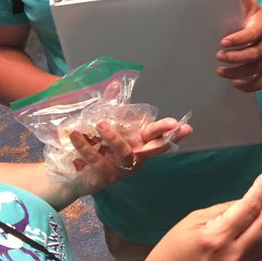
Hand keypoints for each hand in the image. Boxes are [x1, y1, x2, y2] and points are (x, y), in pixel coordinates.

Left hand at [68, 115, 192, 194]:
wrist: (75, 175)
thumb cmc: (98, 147)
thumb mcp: (106, 124)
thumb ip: (111, 105)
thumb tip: (116, 84)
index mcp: (138, 143)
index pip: (159, 136)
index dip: (173, 132)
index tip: (185, 125)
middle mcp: (135, 158)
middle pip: (153, 148)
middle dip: (165, 137)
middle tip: (173, 125)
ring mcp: (121, 169)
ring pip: (124, 153)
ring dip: (114, 137)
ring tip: (100, 123)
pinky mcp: (103, 177)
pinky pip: (97, 160)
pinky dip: (86, 147)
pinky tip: (75, 135)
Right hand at [132, 171, 261, 260]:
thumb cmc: (169, 253)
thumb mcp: (190, 223)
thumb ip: (220, 211)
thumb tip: (243, 203)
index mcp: (217, 237)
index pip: (248, 208)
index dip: (261, 190)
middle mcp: (233, 254)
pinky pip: (254, 251)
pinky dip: (259, 233)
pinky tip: (260, 221)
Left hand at [216, 0, 261, 92]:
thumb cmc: (260, 19)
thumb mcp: (253, 6)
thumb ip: (241, 0)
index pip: (251, 34)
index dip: (238, 39)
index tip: (223, 42)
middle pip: (253, 55)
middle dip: (234, 58)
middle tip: (219, 56)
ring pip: (255, 69)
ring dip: (237, 73)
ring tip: (221, 71)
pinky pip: (261, 81)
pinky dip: (249, 86)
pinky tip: (235, 84)